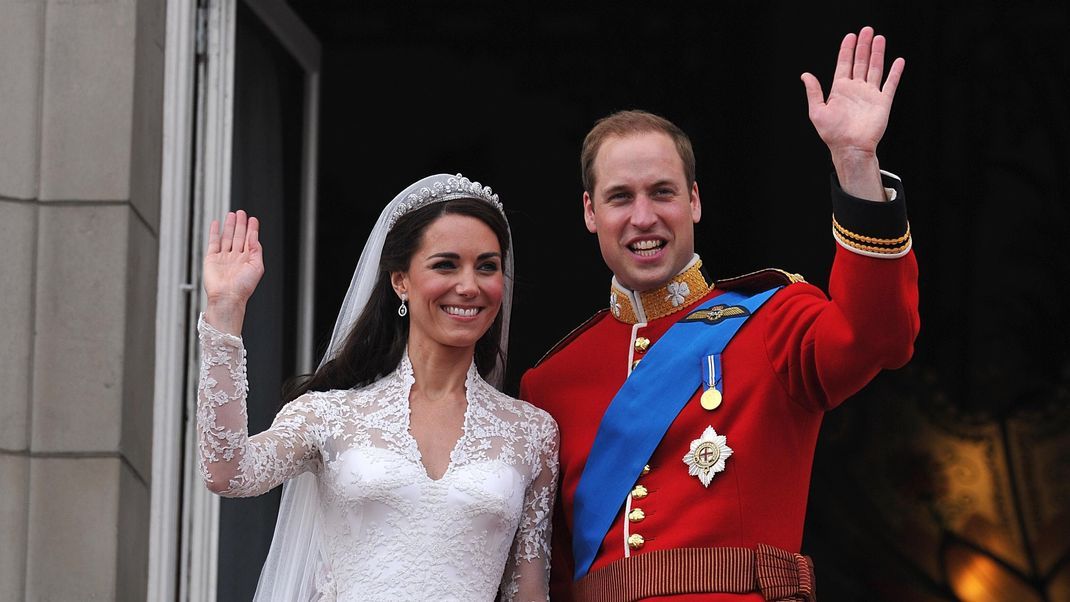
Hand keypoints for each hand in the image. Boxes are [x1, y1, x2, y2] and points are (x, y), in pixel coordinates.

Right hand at [203, 210, 263, 331]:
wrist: (227, 297)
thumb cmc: (243, 287)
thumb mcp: (257, 267)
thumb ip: (256, 250)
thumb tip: (255, 237)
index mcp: (248, 260)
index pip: (250, 241)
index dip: (251, 229)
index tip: (253, 219)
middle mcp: (236, 258)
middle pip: (238, 236)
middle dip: (240, 224)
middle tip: (242, 213)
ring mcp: (223, 257)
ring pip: (227, 237)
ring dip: (229, 226)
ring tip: (232, 214)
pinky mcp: (212, 258)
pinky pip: (213, 242)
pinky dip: (214, 232)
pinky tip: (216, 224)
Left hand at [801, 26, 903, 159]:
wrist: (850, 148)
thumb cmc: (833, 133)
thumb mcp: (817, 111)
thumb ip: (813, 91)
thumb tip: (805, 75)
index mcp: (840, 90)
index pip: (844, 64)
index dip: (847, 49)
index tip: (850, 36)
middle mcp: (856, 89)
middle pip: (860, 62)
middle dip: (863, 46)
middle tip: (867, 30)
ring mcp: (870, 94)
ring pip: (875, 68)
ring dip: (877, 54)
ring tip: (879, 38)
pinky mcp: (882, 102)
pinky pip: (890, 84)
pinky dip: (895, 72)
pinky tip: (898, 61)